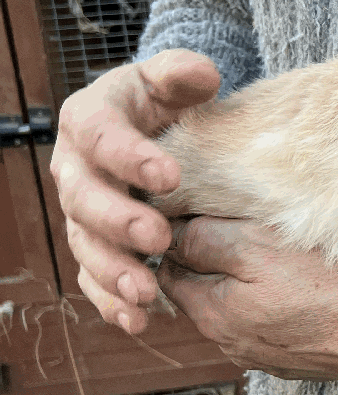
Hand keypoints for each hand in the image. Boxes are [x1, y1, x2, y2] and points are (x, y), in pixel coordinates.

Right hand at [51, 49, 221, 332]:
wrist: (155, 128)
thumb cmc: (164, 101)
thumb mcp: (171, 79)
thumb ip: (182, 73)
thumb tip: (204, 75)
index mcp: (89, 120)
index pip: (101, 137)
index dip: (131, 157)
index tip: (170, 176)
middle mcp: (75, 169)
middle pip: (84, 199)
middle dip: (119, 221)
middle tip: (158, 236)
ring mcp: (82, 212)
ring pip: (85, 246)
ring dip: (113, 271)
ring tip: (146, 292)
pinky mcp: (95, 245)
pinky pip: (93, 279)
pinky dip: (111, 302)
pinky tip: (137, 321)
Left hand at [158, 217, 337, 385]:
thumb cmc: (333, 284)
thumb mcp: (259, 247)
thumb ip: (206, 240)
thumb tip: (170, 233)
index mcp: (214, 315)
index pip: (170, 268)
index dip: (182, 235)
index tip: (208, 210)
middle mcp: (232, 344)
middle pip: (204, 288)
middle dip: (216, 257)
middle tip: (249, 224)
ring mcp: (267, 356)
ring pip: (240, 305)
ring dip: (251, 279)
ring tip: (283, 251)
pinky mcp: (300, 359)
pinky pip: (273, 322)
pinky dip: (279, 301)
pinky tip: (307, 283)